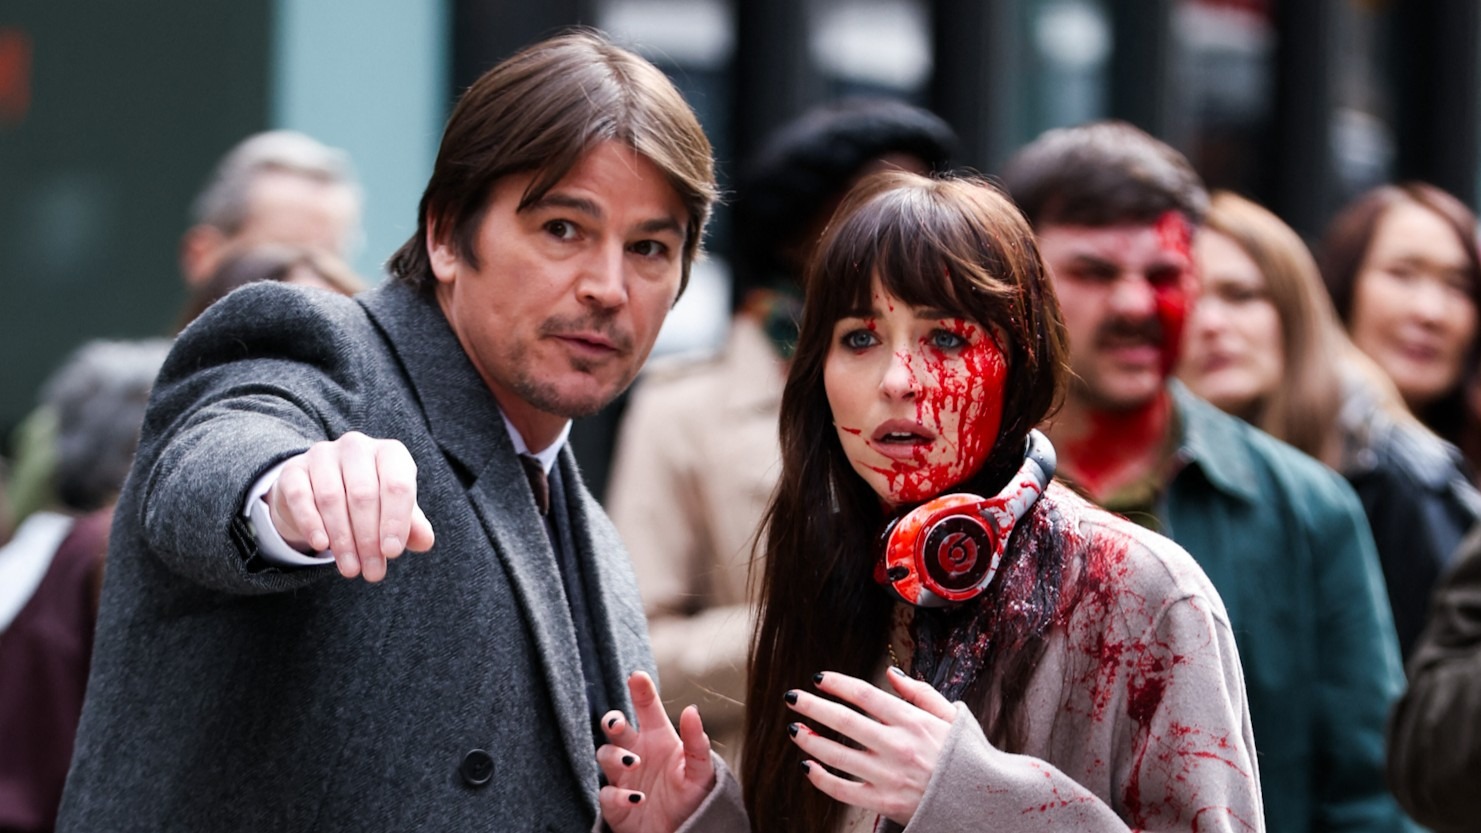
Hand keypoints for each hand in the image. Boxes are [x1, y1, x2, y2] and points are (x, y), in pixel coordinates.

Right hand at [266, 431, 434, 581]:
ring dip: (342, 539)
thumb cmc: (370, 500)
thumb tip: (426, 542)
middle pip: (363, 495)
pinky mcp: (294, 469)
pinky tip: (320, 545)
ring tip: (351, 569)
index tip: (391, 553)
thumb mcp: (393, 510)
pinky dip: (311, 523)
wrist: (320, 488)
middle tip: (372, 572)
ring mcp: (322, 454)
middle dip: (368, 539)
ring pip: (331, 498)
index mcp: (389, 453)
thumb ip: (411, 524)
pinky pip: (301, 497)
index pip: (396, 485)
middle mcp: (357, 447)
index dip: (395, 521)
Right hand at [597, 671, 715, 832]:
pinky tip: (636, 799)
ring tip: (633, 763)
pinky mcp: (615, 803)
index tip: (636, 676)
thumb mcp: (701, 770)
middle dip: (611, 721)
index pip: (646, 708)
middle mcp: (637, 752)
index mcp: (658, 738)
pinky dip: (618, 795)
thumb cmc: (693, 798)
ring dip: (615, 757)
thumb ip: (696, 742)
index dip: (640, 690)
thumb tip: (691, 710)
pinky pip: (607, 793)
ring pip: (604, 755)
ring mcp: (623, 776)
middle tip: (617, 724)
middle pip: (614, 727)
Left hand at [787, 668, 955, 825]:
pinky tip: (808, 766)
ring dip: (810, 739)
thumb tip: (892, 673)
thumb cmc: (964, 756)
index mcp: (913, 721)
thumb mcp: (950, 716)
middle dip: (812, 706)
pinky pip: (843, 790)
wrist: (982, 801)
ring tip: (794, 729)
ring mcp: (889, 776)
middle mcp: (898, 746)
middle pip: (844, 720)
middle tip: (793, 697)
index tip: (819, 678)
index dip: (837, 684)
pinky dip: (821, 778)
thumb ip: (920, 693)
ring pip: (837, 755)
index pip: (864, 694)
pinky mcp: (884, 803)